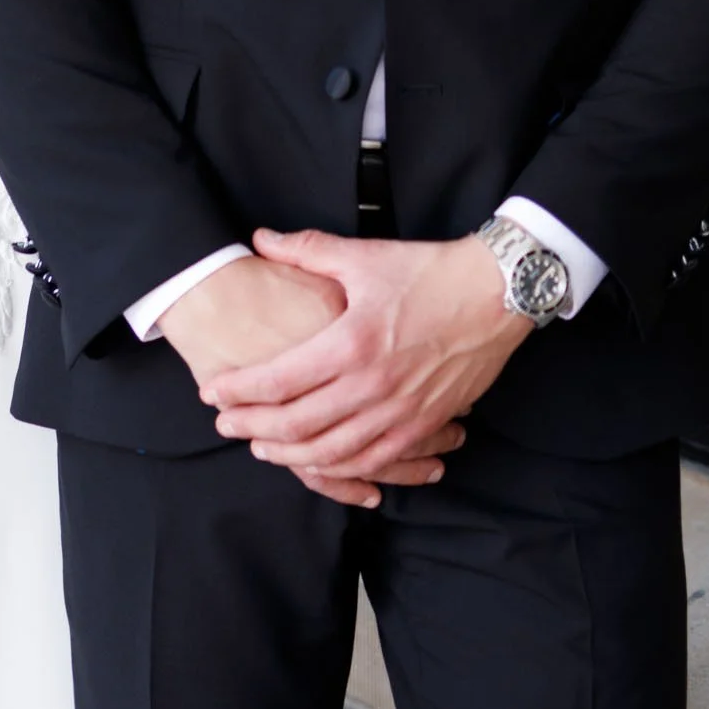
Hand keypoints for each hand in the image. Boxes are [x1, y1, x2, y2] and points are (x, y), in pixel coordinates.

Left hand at [155, 254, 452, 507]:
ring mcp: (402, 411)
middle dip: (254, 428)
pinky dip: (343, 469)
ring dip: (292, 455)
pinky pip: (377, 461)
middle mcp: (374, 385)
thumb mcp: (364, 255)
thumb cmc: (429, 272)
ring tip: (263, 448)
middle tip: (225, 425)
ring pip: (334, 452)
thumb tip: (261, 238)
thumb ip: (307, 249)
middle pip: (299, 424)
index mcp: (352, 341)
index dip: (240, 390)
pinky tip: (322, 464)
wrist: (497, 294)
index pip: (280, 379)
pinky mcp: (425, 424)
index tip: (212, 391)